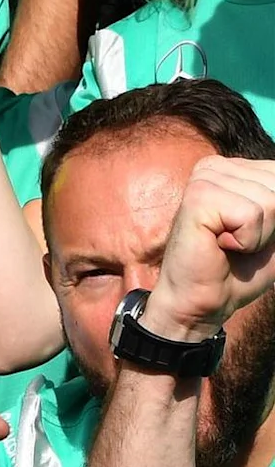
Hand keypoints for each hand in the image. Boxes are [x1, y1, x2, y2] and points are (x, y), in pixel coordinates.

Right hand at [148, 156, 274, 334]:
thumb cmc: (241, 266)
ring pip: (271, 201)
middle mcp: (217, 166)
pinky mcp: (198, 197)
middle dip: (273, 224)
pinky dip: (246, 240)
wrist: (204, 300)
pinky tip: (220, 244)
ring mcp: (204, 178)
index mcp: (236, 168)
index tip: (251, 231)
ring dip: (259, 235)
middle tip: (239, 241)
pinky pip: (251, 214)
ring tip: (229, 244)